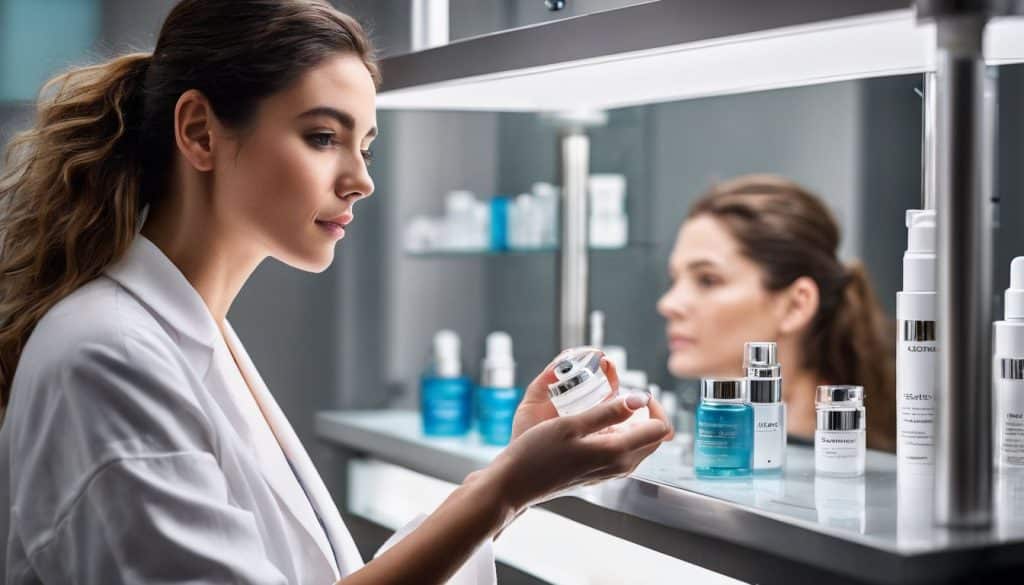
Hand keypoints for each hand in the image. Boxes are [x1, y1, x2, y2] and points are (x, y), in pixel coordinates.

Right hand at [490, 351, 673, 512]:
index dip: (653, 405)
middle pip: (654, 437)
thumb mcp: (571, 424)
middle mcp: (621, 466)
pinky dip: (617, 433)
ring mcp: (611, 472)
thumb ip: (608, 412)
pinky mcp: (600, 473)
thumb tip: (640, 400)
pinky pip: (622, 450)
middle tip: (620, 394)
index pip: (661, 428)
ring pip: (638, 443)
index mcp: (617, 452)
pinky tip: (593, 423)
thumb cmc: (537, 452)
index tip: (632, 392)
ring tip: (604, 406)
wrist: (516, 484)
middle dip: (645, 412)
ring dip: (631, 422)